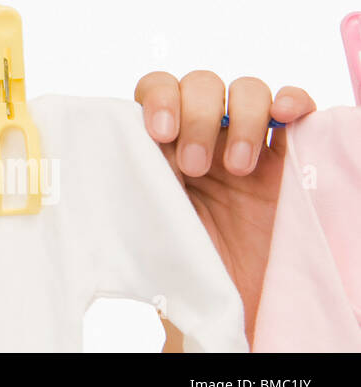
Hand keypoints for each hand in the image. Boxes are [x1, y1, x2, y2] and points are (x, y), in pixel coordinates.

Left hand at [134, 70, 315, 343]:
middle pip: (200, 84)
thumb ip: (126, 184)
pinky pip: (294, 108)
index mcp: (162, 142)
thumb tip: (92, 159)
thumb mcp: (141, 223)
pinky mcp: (288, 159)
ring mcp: (246, 142)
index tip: (159, 134)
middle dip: (196, 116)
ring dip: (242, 117)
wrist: (225, 302)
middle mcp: (203, 134)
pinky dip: (291, 101)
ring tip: (236, 169)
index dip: (160, 99)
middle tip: (194, 167)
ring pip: (246, 91)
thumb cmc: (175, 263)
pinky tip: (283, 116)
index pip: (157, 89)